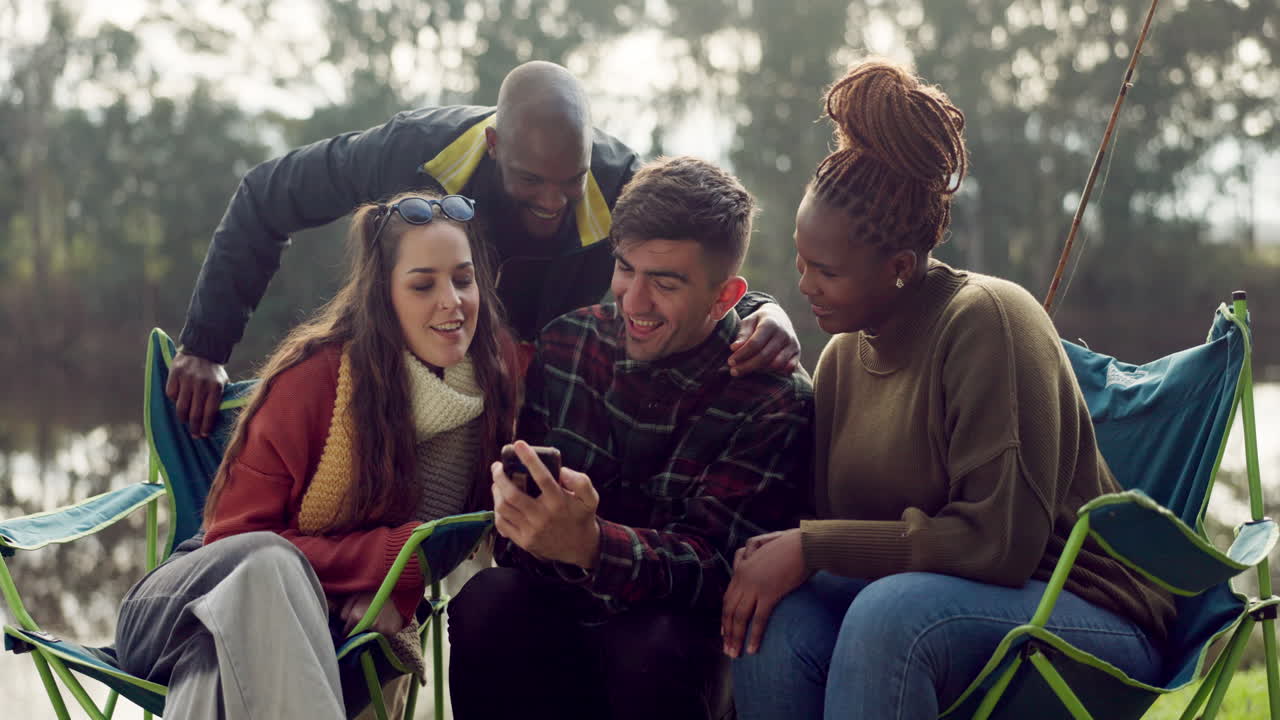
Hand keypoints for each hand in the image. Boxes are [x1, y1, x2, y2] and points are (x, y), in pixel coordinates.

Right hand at [165, 351, 227, 437]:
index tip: (204, 434)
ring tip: (185, 421)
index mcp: (216, 387)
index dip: (206, 426)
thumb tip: (216, 419)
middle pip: (195, 413)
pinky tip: (178, 400)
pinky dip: (174, 399)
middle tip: (195, 435)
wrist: (202, 348)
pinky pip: (171, 394)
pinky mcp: (175, 374)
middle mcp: (201, 384)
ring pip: (181, 406)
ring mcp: (187, 379)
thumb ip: (219, 398)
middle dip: (194, 427)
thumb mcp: (223, 382)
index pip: (209, 412)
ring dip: (182, 417)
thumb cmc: (213, 371)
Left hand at [339, 592, 408, 636]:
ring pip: (371, 638)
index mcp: (356, 616)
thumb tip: (342, 624)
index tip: (350, 629)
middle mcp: (369, 625)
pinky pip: (384, 637)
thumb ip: (344, 611)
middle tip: (362, 626)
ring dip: (370, 634)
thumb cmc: (371, 593)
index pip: (347, 633)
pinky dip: (382, 633)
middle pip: (358, 637)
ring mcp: (382, 629)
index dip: (348, 631)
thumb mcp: (354, 596)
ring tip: (374, 623)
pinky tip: (384, 623)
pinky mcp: (392, 631)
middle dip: (358, 634)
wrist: (395, 589)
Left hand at [491, 441, 600, 567]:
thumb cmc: (581, 517)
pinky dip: (497, 510)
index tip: (519, 444)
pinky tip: (500, 501)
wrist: (580, 548)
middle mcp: (543, 516)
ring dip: (496, 491)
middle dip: (500, 476)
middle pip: (513, 494)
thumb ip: (581, 481)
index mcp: (559, 502)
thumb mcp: (590, 498)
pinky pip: (503, 524)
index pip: (542, 477)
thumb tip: (562, 470)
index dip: (529, 458)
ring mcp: (531, 530)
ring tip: (497, 481)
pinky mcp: (524, 541)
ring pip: (504, 508)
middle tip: (497, 466)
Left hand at [721, 528, 808, 657]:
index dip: (725, 616)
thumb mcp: (766, 549)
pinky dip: (754, 636)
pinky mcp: (770, 593)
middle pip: (730, 609)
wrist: (805, 544)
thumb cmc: (791, 544)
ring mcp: (755, 586)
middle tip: (727, 649)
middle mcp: (743, 578)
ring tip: (735, 654)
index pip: (728, 597)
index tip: (723, 632)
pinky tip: (752, 649)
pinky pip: (758, 619)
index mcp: (742, 568)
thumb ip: (755, 558)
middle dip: (727, 631)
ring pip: (740, 617)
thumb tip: (750, 561)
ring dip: (736, 637)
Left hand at [729, 303, 799, 376]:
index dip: (741, 355)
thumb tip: (734, 348)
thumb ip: (742, 334)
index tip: (730, 362)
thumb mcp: (748, 322)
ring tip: (746, 369)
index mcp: (770, 323)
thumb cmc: (759, 322)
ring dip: (759, 370)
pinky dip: (776, 372)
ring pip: (776, 364)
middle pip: (764, 356)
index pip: (755, 343)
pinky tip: (763, 370)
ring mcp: (793, 344)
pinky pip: (788, 368)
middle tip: (734, 371)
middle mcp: (784, 334)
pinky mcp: (797, 352)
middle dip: (747, 366)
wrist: (779, 318)